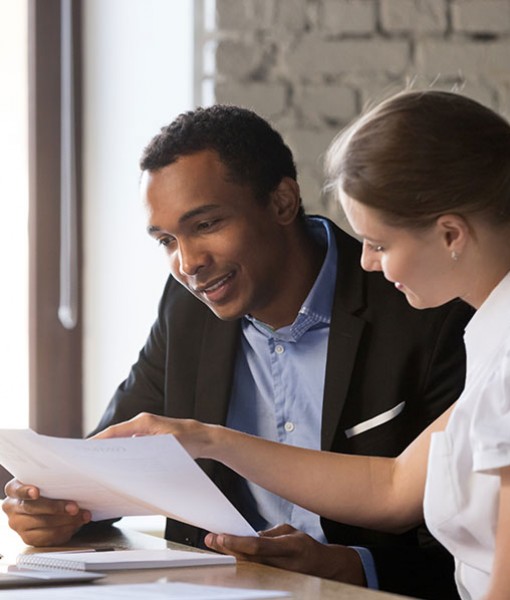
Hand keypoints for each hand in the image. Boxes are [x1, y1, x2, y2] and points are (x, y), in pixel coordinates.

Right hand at [2, 478, 90, 546]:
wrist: (45, 504)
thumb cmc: (47, 489)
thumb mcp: (45, 480)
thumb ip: (51, 480)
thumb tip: (73, 480)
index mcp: (14, 489)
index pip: (17, 490)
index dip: (26, 492)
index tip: (36, 492)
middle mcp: (12, 508)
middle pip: (33, 509)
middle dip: (57, 508)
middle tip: (74, 508)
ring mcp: (18, 525)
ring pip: (43, 524)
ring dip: (66, 521)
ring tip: (82, 516)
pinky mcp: (28, 538)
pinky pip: (47, 537)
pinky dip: (65, 531)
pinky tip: (75, 524)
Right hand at [92, 412, 217, 459]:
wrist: (203, 438)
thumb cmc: (188, 440)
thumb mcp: (168, 445)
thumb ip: (147, 449)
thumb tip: (127, 457)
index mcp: (144, 422)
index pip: (115, 431)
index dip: (99, 440)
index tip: (85, 449)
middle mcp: (142, 424)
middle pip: (116, 436)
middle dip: (101, 448)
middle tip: (87, 462)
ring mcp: (145, 431)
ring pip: (123, 442)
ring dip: (112, 453)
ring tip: (99, 468)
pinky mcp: (149, 438)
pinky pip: (131, 446)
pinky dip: (124, 455)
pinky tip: (119, 468)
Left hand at [204, 524, 365, 585]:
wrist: (323, 568)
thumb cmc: (305, 547)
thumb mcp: (290, 532)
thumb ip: (269, 534)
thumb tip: (248, 536)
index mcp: (289, 547)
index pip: (258, 546)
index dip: (238, 542)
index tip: (221, 536)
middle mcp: (282, 565)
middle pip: (249, 559)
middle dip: (227, 549)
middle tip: (210, 539)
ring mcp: (277, 577)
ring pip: (248, 569)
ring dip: (229, 558)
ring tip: (214, 548)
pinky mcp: (274, 583)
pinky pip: (252, 575)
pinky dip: (238, 567)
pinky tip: (227, 560)